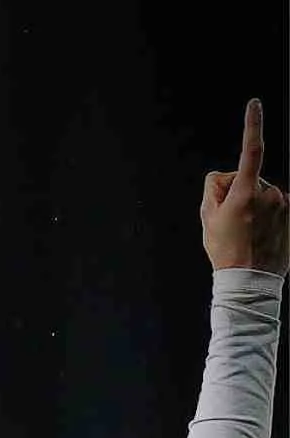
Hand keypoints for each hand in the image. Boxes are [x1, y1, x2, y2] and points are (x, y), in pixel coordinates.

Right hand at [202, 100, 288, 275]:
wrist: (249, 280)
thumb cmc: (226, 251)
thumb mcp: (207, 219)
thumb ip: (213, 189)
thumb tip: (225, 177)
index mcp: (246, 192)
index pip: (251, 150)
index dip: (252, 125)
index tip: (254, 105)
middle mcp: (270, 194)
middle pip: (251, 180)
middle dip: (241, 193)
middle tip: (233, 224)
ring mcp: (284, 205)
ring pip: (266, 195)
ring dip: (256, 208)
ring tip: (248, 234)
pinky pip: (278, 208)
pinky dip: (269, 218)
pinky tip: (261, 237)